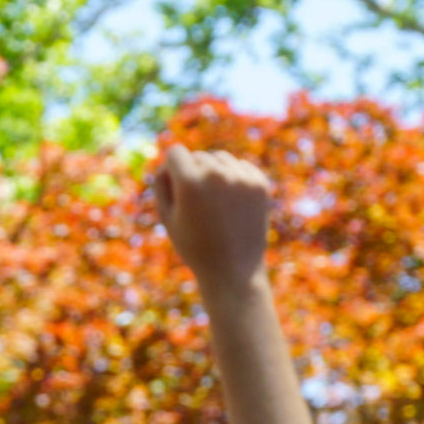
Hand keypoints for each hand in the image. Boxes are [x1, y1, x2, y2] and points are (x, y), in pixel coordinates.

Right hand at [152, 146, 271, 292]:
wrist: (233, 270)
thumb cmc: (194, 245)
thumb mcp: (167, 216)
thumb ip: (163, 182)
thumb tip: (171, 159)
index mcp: (190, 183)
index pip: (176, 152)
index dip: (173, 170)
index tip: (177, 188)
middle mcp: (217, 175)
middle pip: (199, 156)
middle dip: (194, 173)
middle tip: (198, 206)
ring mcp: (242, 178)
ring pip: (220, 158)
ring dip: (215, 173)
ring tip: (215, 204)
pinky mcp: (260, 183)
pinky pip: (240, 166)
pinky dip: (235, 178)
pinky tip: (232, 204)